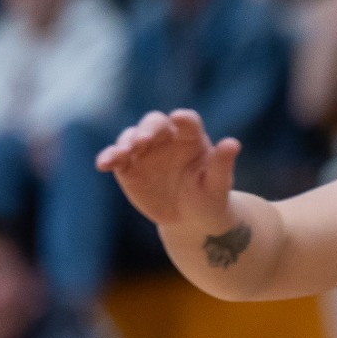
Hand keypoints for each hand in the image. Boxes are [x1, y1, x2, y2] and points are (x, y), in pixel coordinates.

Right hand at [95, 109, 240, 230]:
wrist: (190, 219)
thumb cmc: (209, 196)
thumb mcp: (218, 183)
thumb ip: (222, 163)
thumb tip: (232, 143)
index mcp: (192, 138)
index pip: (188, 121)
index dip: (183, 119)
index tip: (179, 118)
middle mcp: (166, 139)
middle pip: (154, 123)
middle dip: (149, 129)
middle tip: (145, 139)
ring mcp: (145, 151)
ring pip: (131, 137)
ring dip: (126, 142)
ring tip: (124, 153)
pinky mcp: (127, 167)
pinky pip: (115, 158)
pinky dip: (108, 157)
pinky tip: (104, 164)